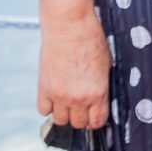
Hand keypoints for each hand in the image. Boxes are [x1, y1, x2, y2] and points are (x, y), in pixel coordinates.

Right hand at [38, 12, 110, 129]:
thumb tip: (101, 98)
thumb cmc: (90, 39)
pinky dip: (48, 107)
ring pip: (60, 121)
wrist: (69, 26)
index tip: (94, 116)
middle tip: (81, 107)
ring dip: (64, 114)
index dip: (96, 120)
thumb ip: (102, 84)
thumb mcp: (107, 64)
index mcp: (98, 92)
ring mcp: (59, 95)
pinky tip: (54, 97)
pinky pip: (44, 110)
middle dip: (81, 117)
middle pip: (78, 124)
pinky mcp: (44, 89)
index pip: (97, 121)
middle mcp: (79, 98)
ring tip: (67, 102)